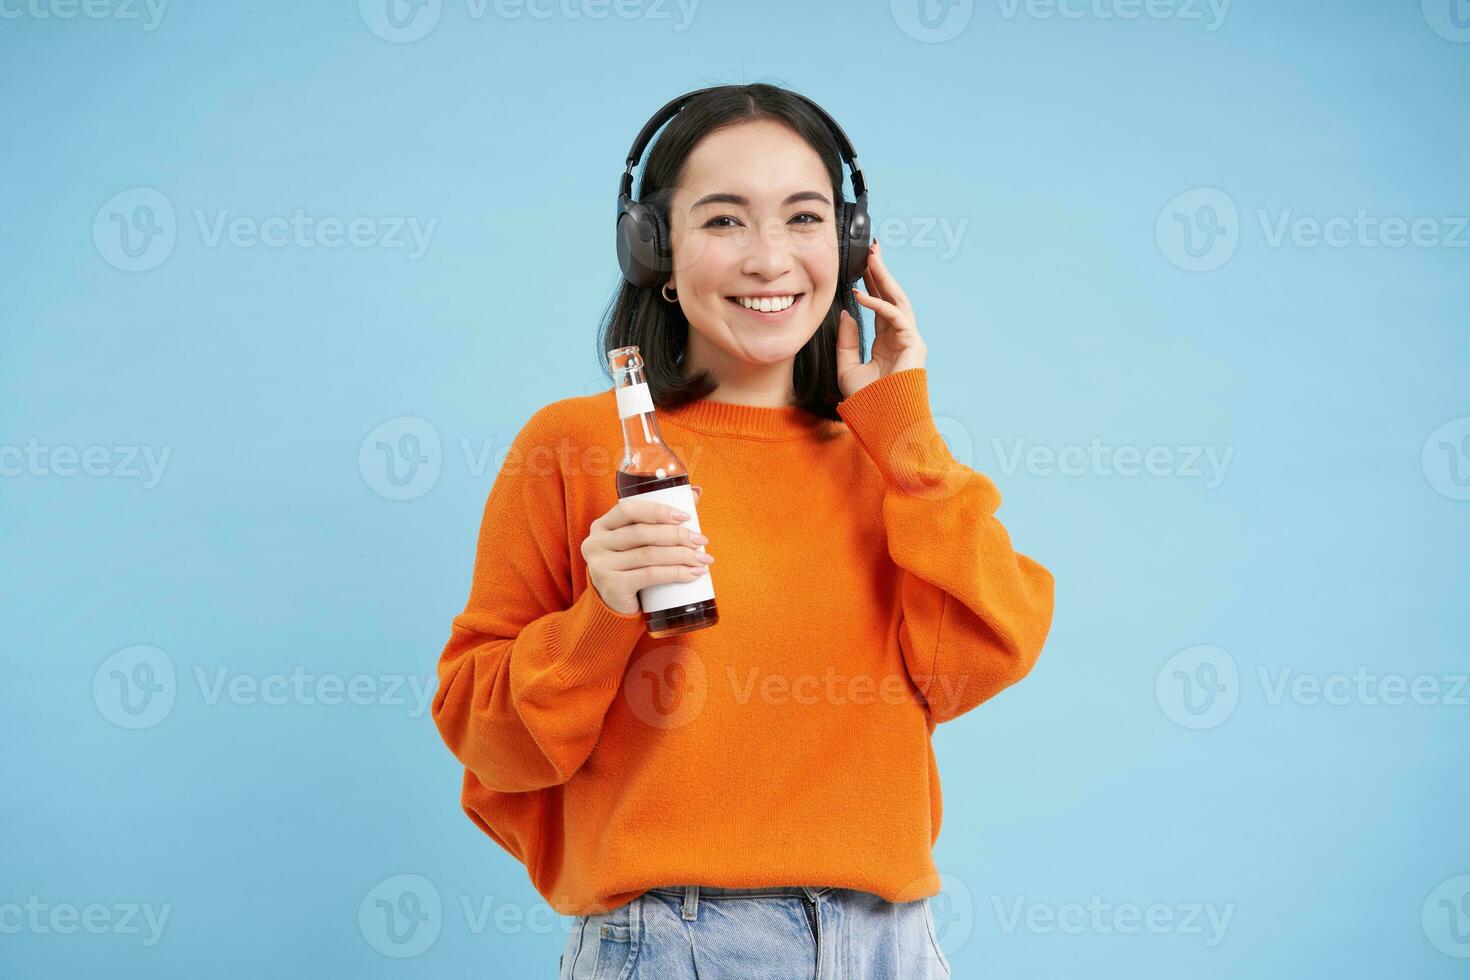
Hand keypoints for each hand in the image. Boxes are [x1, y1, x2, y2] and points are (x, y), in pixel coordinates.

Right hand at [581, 486, 711, 615]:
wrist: (614, 606)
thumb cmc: (631, 567)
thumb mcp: (639, 542)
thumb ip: (660, 517)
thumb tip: (696, 493)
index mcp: (601, 526)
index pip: (628, 509)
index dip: (658, 511)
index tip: (686, 517)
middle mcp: (595, 543)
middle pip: (642, 533)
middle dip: (677, 535)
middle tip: (701, 541)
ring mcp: (600, 566)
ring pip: (649, 554)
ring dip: (681, 555)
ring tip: (702, 559)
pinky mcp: (612, 587)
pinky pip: (649, 575)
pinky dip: (675, 573)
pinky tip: (692, 574)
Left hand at [836, 239, 927, 397]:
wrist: (881, 422)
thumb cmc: (867, 402)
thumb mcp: (847, 368)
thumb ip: (846, 341)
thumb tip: (846, 313)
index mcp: (886, 341)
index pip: (880, 304)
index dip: (871, 284)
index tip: (861, 264)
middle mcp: (900, 337)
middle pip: (891, 296)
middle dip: (882, 272)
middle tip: (872, 249)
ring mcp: (910, 340)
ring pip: (897, 300)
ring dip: (884, 278)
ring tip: (872, 258)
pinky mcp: (913, 345)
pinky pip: (895, 317)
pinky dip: (878, 304)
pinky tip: (861, 295)